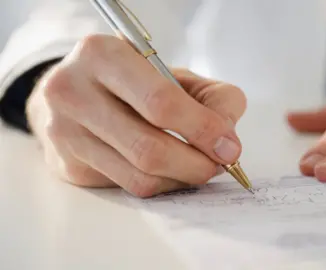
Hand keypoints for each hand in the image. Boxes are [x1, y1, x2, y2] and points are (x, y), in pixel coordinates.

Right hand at [27, 34, 245, 196]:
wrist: (76, 91)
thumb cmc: (134, 81)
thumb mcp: (176, 74)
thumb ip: (214, 97)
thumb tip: (227, 141)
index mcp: (102, 55)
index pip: (160, 102)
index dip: (202, 129)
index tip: (229, 148)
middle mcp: (72, 93)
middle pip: (148, 148)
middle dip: (196, 164)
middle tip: (219, 165)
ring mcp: (65, 133)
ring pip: (139, 176)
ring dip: (182, 178)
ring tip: (199, 166)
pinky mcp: (69, 165)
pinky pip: (128, 187)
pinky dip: (163, 184)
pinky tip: (173, 171)